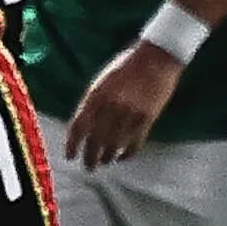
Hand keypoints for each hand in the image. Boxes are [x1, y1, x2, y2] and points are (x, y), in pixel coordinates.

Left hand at [65, 40, 183, 166]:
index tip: (70, 156)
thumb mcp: (101, 82)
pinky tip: (122, 157)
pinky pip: (135, 142)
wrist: (156, 58)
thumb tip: (83, 126)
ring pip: (115, 144)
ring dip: (107, 157)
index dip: (73, 144)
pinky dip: (127, 153)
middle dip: (90, 157)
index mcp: (95, 96)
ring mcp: (130, 113)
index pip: (78, 127)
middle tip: (88, 167)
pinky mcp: (148, 118)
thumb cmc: (125, 67)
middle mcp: (110, 107)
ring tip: (104, 162)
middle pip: (96, 140)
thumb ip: (92, 102)